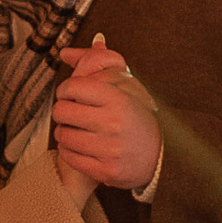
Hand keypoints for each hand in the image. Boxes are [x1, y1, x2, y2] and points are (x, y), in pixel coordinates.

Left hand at [51, 37, 163, 193]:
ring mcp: (109, 149)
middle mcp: (113, 123)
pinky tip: (80, 146)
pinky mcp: (105, 170)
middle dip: (63, 111)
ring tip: (77, 130)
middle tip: (72, 113)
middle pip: (62, 111)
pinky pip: (68, 156)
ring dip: (65, 132)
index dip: (66, 89)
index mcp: (119, 99)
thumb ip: (95, 64)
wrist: (159, 157)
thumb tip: (65, 52)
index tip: (71, 94)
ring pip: (62, 135)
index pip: (73, 86)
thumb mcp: (124, 85)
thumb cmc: (137, 117)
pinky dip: (69, 150)